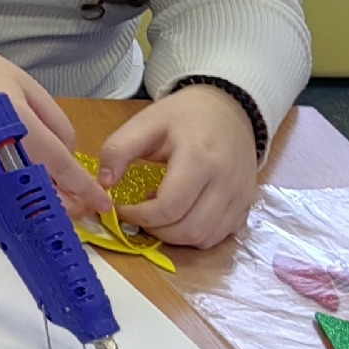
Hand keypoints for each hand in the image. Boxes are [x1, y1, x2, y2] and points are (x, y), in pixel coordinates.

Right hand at [0, 32, 112, 217]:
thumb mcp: (25, 85)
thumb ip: (53, 121)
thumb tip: (67, 155)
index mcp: (11, 122)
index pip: (56, 163)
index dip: (82, 187)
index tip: (99, 202)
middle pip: (32, 192)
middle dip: (59, 202)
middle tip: (79, 203)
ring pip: (10, 197)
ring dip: (35, 201)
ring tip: (52, 194)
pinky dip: (9, 192)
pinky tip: (22, 185)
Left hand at [98, 84, 258, 248]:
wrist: (228, 110)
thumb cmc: (183, 116)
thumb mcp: (144, 123)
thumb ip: (117, 151)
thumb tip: (102, 185)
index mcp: (199, 159)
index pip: (169, 207)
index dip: (139, 215)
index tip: (122, 207)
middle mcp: (226, 182)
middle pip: (188, 229)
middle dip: (155, 230)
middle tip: (139, 214)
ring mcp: (240, 196)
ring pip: (205, 238)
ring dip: (175, 236)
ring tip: (160, 213)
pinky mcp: (246, 205)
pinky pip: (220, 236)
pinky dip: (196, 235)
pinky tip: (182, 215)